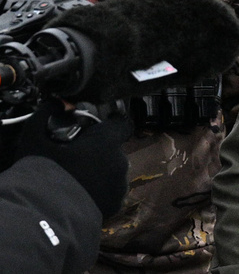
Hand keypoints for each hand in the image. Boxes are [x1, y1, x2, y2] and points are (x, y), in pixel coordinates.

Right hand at [13, 99, 131, 218]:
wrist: (44, 216)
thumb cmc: (42, 174)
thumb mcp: (35, 138)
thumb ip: (45, 114)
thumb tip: (56, 103)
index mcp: (106, 142)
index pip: (122, 124)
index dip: (111, 124)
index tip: (98, 128)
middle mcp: (120, 162)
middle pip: (113, 150)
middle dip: (98, 152)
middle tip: (75, 158)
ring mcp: (120, 185)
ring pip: (113, 172)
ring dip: (100, 173)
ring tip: (76, 179)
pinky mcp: (115, 205)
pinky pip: (110, 192)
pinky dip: (99, 192)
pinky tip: (81, 194)